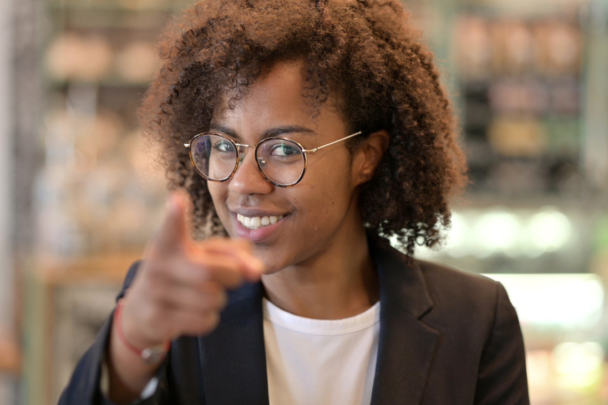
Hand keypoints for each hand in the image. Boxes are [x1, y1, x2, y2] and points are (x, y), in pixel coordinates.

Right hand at [120, 190, 263, 347]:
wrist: (142, 311)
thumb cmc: (182, 273)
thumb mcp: (203, 256)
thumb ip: (235, 255)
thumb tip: (256, 270)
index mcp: (168, 242)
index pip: (172, 228)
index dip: (175, 215)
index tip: (177, 200)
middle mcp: (157, 264)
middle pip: (211, 272)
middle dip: (231, 276)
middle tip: (227, 275)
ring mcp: (154, 293)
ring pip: (213, 299)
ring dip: (218, 300)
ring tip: (199, 294)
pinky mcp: (158, 319)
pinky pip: (206, 320)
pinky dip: (208, 318)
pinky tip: (190, 313)